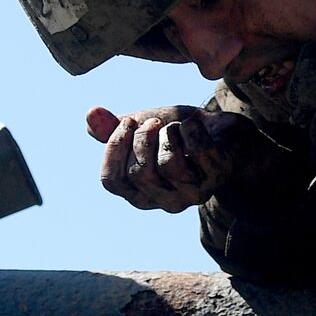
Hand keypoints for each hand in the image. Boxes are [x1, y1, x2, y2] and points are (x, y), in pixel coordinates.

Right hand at [86, 105, 257, 213]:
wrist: (226, 134)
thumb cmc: (181, 135)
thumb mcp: (143, 127)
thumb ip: (116, 127)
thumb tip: (90, 115)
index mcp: (140, 193)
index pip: (112, 181)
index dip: (113, 148)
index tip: (127, 121)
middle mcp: (165, 201)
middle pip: (138, 172)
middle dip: (142, 137)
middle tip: (153, 122)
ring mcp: (193, 193)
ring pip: (168, 165)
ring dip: (169, 133)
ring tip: (175, 126)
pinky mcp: (218, 178)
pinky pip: (198, 151)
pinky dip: (192, 128)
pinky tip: (195, 125)